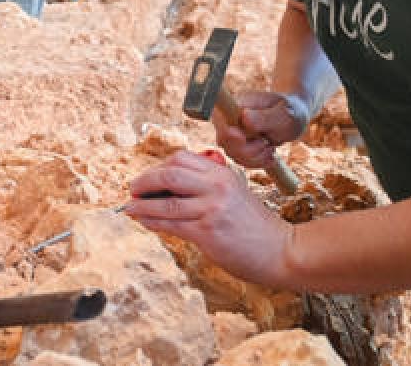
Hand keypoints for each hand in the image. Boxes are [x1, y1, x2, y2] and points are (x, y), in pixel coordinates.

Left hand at [125, 150, 292, 286]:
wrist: (281, 251)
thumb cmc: (255, 226)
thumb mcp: (234, 193)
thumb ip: (206, 187)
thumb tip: (168, 190)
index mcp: (222, 173)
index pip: (181, 159)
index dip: (159, 167)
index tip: (148, 178)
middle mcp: (216, 186)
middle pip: (168, 174)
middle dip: (144, 181)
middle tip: (133, 189)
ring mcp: (211, 209)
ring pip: (164, 202)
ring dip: (141, 205)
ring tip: (129, 208)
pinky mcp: (207, 232)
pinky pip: (170, 224)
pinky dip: (151, 222)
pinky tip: (142, 221)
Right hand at [213, 90, 307, 169]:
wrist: (291, 116)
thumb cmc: (289, 111)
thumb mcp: (284, 114)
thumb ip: (265, 117)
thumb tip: (244, 117)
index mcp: (236, 104)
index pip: (221, 121)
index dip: (228, 133)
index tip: (242, 138)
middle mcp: (228, 117)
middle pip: (225, 141)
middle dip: (248, 150)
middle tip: (267, 144)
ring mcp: (230, 132)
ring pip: (232, 154)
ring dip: (255, 158)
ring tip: (270, 148)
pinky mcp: (236, 144)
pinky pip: (240, 159)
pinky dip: (256, 162)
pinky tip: (269, 155)